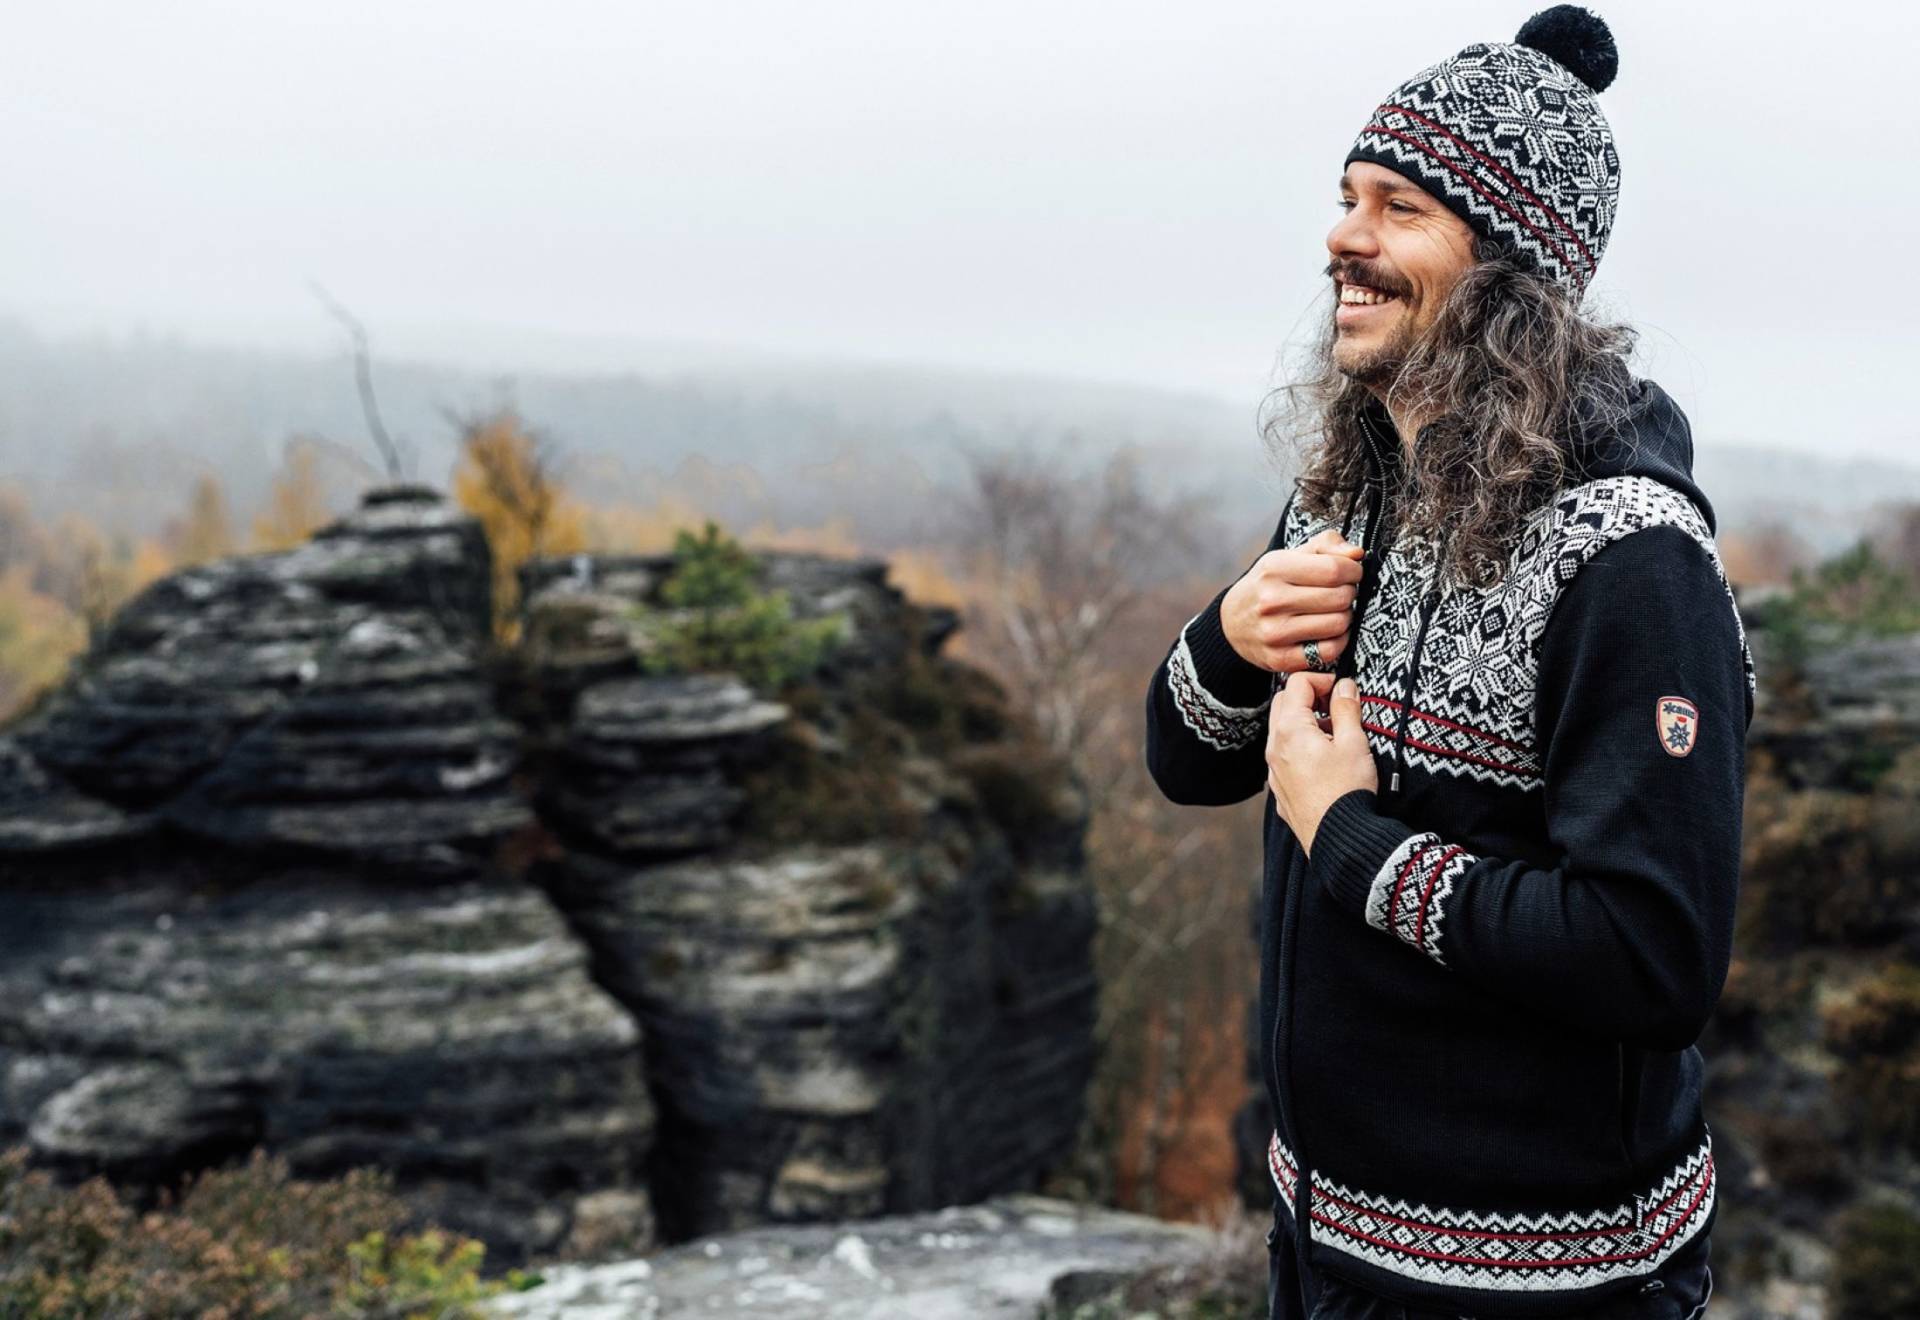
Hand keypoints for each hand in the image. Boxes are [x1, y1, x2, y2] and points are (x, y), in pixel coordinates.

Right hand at [1222, 529, 1364, 674]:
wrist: (1231, 622)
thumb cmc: (1267, 585)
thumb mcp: (1288, 556)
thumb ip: (1325, 545)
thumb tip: (1357, 553)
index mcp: (1274, 569)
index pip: (1334, 569)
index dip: (1353, 571)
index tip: (1352, 572)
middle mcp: (1271, 601)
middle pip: (1340, 597)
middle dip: (1349, 593)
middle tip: (1341, 592)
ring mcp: (1274, 632)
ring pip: (1339, 624)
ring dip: (1345, 616)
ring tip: (1333, 611)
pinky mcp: (1280, 658)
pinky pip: (1329, 651)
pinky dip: (1338, 641)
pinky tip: (1329, 631)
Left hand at [1266, 670, 1377, 854]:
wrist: (1339, 838)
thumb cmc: (1347, 789)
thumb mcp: (1354, 743)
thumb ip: (1346, 709)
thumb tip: (1344, 686)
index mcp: (1290, 730)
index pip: (1295, 684)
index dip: (1320, 679)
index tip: (1341, 689)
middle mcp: (1274, 747)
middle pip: (1282, 703)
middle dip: (1308, 696)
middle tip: (1335, 705)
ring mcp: (1273, 770)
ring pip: (1281, 731)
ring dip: (1304, 722)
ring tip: (1334, 735)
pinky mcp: (1280, 789)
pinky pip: (1284, 757)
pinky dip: (1300, 746)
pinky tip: (1324, 760)